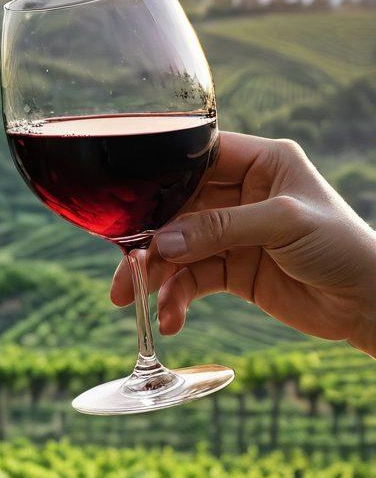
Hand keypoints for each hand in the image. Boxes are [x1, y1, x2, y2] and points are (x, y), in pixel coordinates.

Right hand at [110, 133, 375, 353]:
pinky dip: (177, 298)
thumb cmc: (341, 247)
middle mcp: (243, 193)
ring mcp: (235, 233)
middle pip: (179, 209)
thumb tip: (161, 243)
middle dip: (150, 240)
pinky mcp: (233, 269)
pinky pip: (192, 279)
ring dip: (157, 276)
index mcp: (261, 162)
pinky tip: (171, 319)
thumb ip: (220, 228)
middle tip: (126, 269)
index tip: (131, 203)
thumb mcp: (283, 225)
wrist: (367, 303)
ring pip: (179, 248)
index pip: (198, 159)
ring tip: (137, 303)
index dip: (163, 178)